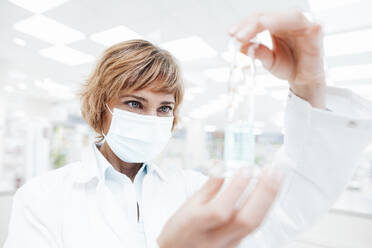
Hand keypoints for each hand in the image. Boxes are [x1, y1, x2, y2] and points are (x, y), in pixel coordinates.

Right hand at [157, 167, 281, 247]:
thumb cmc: (180, 230)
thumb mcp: (188, 205)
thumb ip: (208, 187)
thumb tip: (221, 165)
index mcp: (197, 225)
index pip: (221, 210)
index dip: (236, 189)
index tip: (246, 169)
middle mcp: (215, 239)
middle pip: (246, 220)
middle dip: (263, 193)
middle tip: (272, 171)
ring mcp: (229, 245)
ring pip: (255, 224)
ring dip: (269, 198)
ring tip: (277, 177)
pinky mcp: (237, 245)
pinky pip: (255, 226)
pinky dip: (265, 207)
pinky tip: (270, 193)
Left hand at [229, 11, 325, 108]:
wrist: (304, 82)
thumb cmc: (289, 67)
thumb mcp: (268, 61)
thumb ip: (257, 51)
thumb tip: (242, 45)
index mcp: (278, 25)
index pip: (259, 19)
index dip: (244, 25)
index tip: (231, 34)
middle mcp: (291, 22)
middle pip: (270, 16)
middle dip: (252, 24)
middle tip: (238, 36)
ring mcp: (305, 26)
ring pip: (288, 16)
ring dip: (272, 20)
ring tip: (258, 25)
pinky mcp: (316, 33)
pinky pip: (307, 24)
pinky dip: (295, 23)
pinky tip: (282, 27)